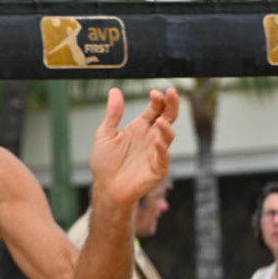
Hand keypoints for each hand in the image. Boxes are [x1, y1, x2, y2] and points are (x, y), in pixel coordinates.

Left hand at [88, 86, 178, 210]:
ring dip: (166, 128)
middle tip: (172, 93)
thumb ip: (113, 114)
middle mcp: (151, 138)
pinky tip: (157, 142)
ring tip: (160, 121)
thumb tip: (114, 90)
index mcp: (140, 127)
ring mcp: (156, 153)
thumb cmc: (105, 162)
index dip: (158, 99)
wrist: (105, 188)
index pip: (155, 109)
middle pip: (168, 118)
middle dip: (172, 105)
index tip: (154, 92)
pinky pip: (163, 158)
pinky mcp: (157, 169)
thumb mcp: (105, 134)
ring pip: (168, 136)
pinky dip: (162, 150)